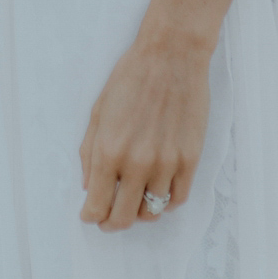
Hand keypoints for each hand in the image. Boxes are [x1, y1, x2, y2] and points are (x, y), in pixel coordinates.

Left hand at [79, 35, 210, 231]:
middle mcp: (136, 163)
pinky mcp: (190, 160)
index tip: (90, 214)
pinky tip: (157, 189)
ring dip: (139, 211)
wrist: (172, 55)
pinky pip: (177, 200)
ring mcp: (166, 164)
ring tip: (134, 198)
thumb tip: (87, 185)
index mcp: (108, 150)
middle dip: (111, 223)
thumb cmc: (131, 77)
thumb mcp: (98, 110)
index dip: (91, 216)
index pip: (96, 205)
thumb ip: (89, 151)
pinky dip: (165, 202)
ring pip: (151, 212)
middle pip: (123, 218)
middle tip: (108, 217)